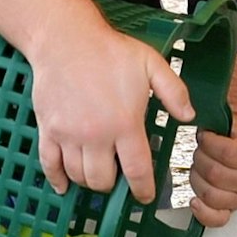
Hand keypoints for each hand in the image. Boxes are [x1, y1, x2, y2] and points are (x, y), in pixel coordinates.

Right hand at [30, 21, 194, 203]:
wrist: (66, 39)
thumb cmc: (109, 50)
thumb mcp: (151, 64)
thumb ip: (174, 92)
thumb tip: (189, 117)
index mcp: (125, 123)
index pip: (136, 171)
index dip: (142, 190)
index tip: (144, 197)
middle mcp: (96, 135)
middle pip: (103, 180)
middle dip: (113, 185)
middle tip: (117, 176)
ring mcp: (68, 135)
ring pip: (78, 176)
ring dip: (88, 181)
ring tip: (96, 172)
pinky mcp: (48, 130)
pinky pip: (49, 165)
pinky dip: (57, 179)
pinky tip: (64, 185)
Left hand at [188, 115, 236, 227]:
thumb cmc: (232, 135)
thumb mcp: (229, 122)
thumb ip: (216, 122)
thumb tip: (198, 122)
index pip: (227, 154)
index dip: (208, 143)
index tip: (205, 136)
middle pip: (215, 174)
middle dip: (201, 158)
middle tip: (202, 150)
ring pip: (210, 194)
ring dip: (197, 178)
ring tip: (200, 167)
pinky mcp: (230, 209)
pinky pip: (217, 219)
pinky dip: (203, 212)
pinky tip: (195, 201)